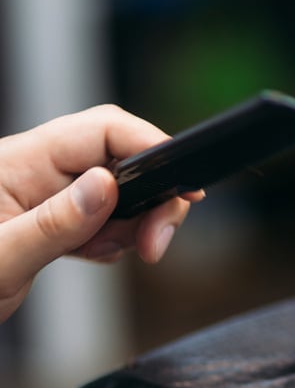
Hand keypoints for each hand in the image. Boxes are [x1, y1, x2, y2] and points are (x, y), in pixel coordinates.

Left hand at [0, 104, 200, 321]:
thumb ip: (55, 223)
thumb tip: (107, 186)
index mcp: (18, 162)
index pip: (102, 131)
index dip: (151, 147)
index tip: (182, 187)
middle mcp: (35, 170)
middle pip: (121, 160)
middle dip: (151, 199)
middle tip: (155, 245)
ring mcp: (45, 194)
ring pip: (119, 192)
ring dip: (132, 224)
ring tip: (105, 255)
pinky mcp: (52, 218)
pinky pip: (103, 216)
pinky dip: (114, 238)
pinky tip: (92, 256)